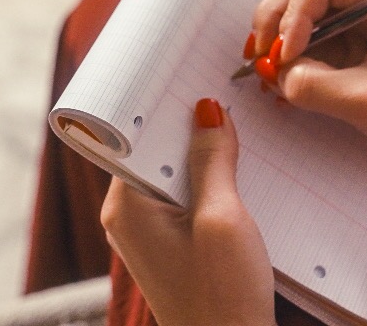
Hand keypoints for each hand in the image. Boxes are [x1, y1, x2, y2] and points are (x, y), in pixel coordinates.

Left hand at [101, 99, 275, 325]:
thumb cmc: (222, 296)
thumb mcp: (223, 218)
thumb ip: (212, 161)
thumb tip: (207, 110)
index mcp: (126, 205)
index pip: (135, 133)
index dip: (164, 102)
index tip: (191, 72)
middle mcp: (130, 215)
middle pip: (157, 149)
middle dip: (191, 123)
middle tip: (224, 88)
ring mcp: (152, 231)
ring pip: (177, 171)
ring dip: (206, 151)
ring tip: (237, 122)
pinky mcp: (176, 243)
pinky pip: (189, 195)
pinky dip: (212, 178)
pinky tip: (239, 166)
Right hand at [247, 0, 366, 157]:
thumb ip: (316, 86)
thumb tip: (278, 76)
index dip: (292, 13)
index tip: (283, 54)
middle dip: (278, 22)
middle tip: (260, 58)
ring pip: (307, 12)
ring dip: (283, 41)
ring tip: (269, 74)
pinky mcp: (360, 38)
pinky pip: (316, 37)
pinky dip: (295, 56)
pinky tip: (284, 79)